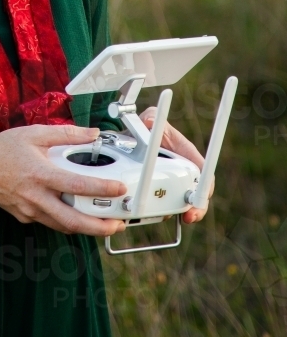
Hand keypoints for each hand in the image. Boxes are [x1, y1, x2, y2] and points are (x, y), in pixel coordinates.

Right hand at [0, 124, 127, 235]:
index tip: (119, 189)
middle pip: (73, 221)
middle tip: (118, 224)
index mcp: (41, 174)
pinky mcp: (25, 217)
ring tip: (104, 224)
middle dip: (99, 227)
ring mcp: (30, 211)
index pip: (77, 186)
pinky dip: (66, 221)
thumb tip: (92, 134)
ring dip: (86, 228)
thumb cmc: (4, 149)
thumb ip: (66, 134)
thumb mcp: (35, 134)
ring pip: (63, 226)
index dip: (101, 189)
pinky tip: (75, 213)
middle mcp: (36, 197)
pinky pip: (50, 222)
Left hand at [139, 107, 211, 223]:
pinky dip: (163, 212)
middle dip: (197, 208)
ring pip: (181, 203)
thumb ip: (151, 118)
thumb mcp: (149, 119)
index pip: (204, 173)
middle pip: (197, 194)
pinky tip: (156, 216)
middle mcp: (183, 170)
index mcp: (187, 154)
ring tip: (169, 217)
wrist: (130, 138)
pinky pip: (166, 206)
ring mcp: (172, 182)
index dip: (206, 187)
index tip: (201, 197)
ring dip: (178, 212)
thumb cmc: (146, 128)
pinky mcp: (160, 191)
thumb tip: (150, 121)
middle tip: (188, 217)